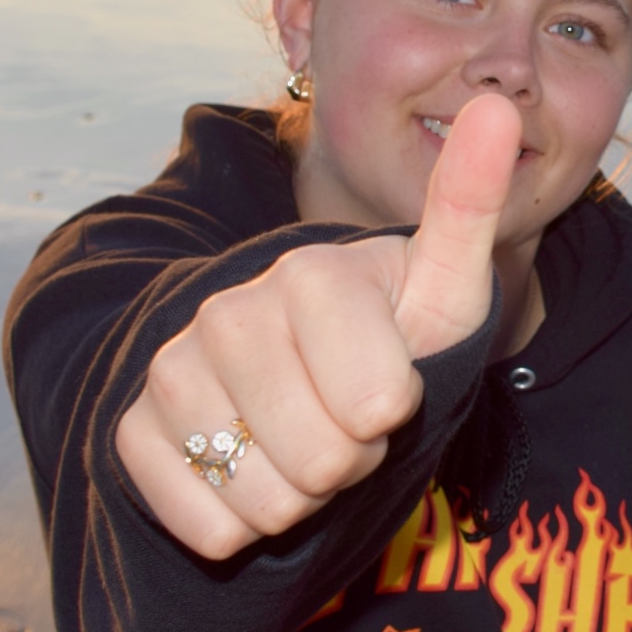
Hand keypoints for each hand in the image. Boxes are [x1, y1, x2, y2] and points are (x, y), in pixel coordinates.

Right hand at [115, 94, 516, 559]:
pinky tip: (245, 470)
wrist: (298, 377)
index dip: (396, 414)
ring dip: (299, 496)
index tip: (390, 384)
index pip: (379, 406)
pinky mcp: (131, 432)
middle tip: (343, 419)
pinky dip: (239, 524)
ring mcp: (171, 370)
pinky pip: (205, 526)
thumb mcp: (444, 286)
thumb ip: (470, 206)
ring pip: (263, 500)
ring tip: (299, 440)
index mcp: (310, 272)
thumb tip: (500, 105)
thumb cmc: (388, 334)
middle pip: (322, 461)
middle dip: (350, 460)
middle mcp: (227, 311)